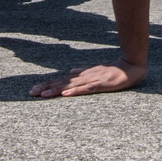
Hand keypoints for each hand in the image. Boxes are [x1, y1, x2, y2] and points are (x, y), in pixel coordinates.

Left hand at [29, 59, 146, 97]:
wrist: (130, 66)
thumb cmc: (113, 69)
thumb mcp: (95, 70)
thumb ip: (83, 71)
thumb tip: (70, 71)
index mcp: (82, 75)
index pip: (61, 80)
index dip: (47, 84)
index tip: (34, 89)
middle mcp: (84, 77)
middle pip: (62, 83)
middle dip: (46, 88)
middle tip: (31, 93)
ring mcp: (91, 80)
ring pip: (70, 86)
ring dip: (56, 90)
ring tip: (43, 95)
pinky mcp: (100, 84)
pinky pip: (86, 89)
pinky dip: (75, 91)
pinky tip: (66, 94)